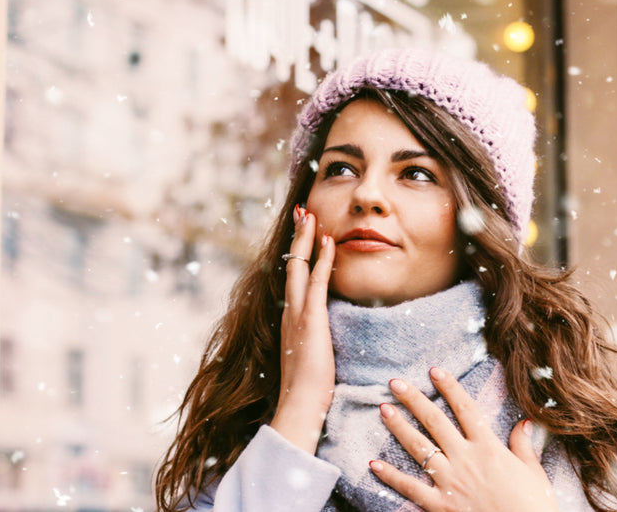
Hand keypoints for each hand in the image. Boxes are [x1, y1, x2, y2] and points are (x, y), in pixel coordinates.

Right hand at [269, 205, 335, 453]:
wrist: (299, 405)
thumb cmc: (308, 388)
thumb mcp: (310, 355)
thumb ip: (313, 339)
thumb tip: (321, 334)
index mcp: (289, 318)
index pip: (293, 278)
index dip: (298, 253)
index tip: (304, 233)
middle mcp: (289, 311)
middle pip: (290, 264)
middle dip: (297, 236)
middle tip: (302, 211)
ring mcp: (297, 313)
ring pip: (298, 266)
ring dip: (306, 238)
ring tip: (310, 214)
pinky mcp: (310, 319)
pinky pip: (317, 281)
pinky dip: (322, 259)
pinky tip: (328, 241)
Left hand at [370, 368, 557, 511]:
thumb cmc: (534, 506)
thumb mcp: (533, 472)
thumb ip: (523, 445)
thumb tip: (524, 421)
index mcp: (489, 447)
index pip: (465, 408)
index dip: (449, 387)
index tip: (435, 370)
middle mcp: (466, 459)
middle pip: (434, 421)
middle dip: (413, 399)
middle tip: (395, 383)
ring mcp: (450, 481)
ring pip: (419, 447)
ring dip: (399, 427)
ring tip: (383, 408)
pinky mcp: (440, 505)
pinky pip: (410, 487)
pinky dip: (391, 476)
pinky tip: (374, 463)